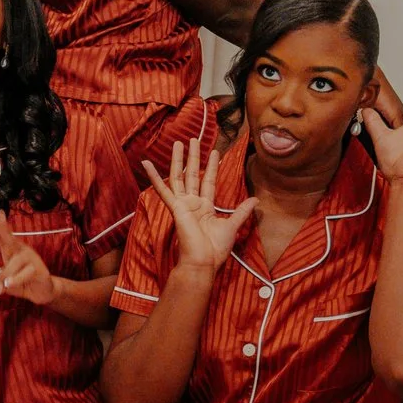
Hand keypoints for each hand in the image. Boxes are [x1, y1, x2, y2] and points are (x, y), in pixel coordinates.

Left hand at [0, 210, 61, 308]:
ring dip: (7, 274)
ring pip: (14, 262)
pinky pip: (24, 273)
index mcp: (10, 250)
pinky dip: (16, 280)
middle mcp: (20, 251)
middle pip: (9, 237)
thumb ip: (0, 281)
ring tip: (4, 284)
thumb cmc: (24, 281)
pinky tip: (10, 284)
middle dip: (3, 226)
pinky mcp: (38, 268)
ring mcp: (30, 258)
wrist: (43, 290)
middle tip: (0, 215)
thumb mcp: (7, 281)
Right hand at [141, 132, 255, 274]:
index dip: (212, 167)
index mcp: (205, 208)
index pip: (209, 181)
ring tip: (178, 142)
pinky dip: (153, 176)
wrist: (203, 261)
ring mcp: (182, 204)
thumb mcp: (232, 226)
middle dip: (193, 157)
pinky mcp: (175, 207)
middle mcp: (192, 203)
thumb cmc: (215, 249)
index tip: (215, 152)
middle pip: (193, 174)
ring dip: (178, 160)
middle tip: (192, 140)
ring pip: (179, 177)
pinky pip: (163, 190)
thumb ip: (242, 211)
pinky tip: (146, 163)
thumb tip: (256, 200)